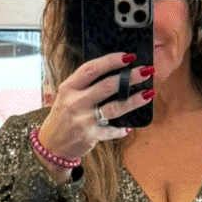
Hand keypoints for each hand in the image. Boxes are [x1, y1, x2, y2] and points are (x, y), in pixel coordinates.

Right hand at [36, 51, 154, 180]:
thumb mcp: (67, 96)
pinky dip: (122, 129)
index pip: (92, 69)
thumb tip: (113, 74)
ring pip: (114, 107)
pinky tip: (130, 126)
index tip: (128, 56)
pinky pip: (112, 131)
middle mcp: (75, 102)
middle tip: (146, 71)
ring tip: (148, 93)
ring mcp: (83, 120)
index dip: (111, 61)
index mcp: (69, 87)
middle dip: (129, 77)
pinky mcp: (90, 136)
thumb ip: (84, 86)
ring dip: (134, 100)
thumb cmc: (63, 117)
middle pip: (107, 86)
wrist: (52, 145)